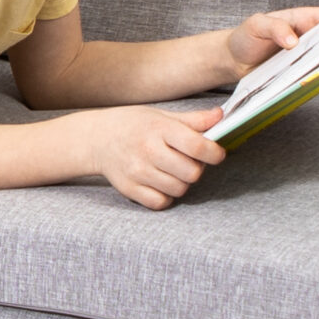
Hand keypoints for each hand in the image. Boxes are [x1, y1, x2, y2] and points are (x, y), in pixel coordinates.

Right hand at [93, 105, 226, 209]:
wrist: (97, 138)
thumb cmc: (133, 125)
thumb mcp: (162, 116)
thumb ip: (193, 120)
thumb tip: (221, 117)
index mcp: (159, 128)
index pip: (197, 146)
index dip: (214, 153)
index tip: (216, 154)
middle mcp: (148, 150)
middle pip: (192, 173)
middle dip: (196, 168)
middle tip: (188, 161)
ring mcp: (137, 172)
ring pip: (179, 189)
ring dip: (182, 182)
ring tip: (173, 171)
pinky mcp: (129, 189)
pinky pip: (161, 202)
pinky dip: (165, 195)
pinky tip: (160, 182)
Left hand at [222, 6, 318, 83]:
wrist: (234, 61)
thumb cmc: (245, 37)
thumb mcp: (256, 25)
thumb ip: (274, 28)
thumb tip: (293, 40)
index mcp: (300, 19)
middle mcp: (306, 37)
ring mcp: (303, 55)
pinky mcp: (297, 72)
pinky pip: (310, 73)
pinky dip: (316, 75)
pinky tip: (318, 78)